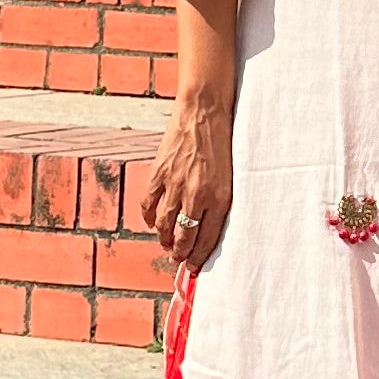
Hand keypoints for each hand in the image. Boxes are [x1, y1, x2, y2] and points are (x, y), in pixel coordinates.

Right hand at [142, 93, 232, 269]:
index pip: (208, 239)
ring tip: (166, 244)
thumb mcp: (230, 176)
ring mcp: (175, 185)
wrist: (204, 111)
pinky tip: (153, 222)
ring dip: (164, 239)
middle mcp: (197, 195)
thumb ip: (218, 201)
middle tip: (178, 259)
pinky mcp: (158, 173)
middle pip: (184, 237)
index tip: (194, 267)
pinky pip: (149, 205)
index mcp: (220, 197)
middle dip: (180, 254)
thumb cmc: (222, 143)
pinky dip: (149, 218)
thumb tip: (207, 226)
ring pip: (164, 226)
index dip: (199, 257)